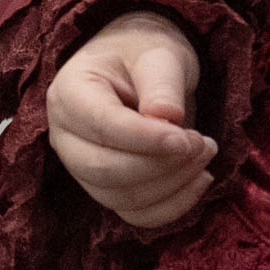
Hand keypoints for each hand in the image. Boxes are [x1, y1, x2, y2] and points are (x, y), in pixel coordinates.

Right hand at [46, 10, 215, 231]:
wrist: (138, 68)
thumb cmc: (144, 55)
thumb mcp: (158, 55)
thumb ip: (162, 84)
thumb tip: (168, 118)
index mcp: (69, 93)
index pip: (101, 126)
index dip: (146, 139)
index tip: (188, 137)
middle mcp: (64, 136)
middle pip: (104, 170)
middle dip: (161, 165)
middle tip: (202, 143)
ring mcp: (80, 167)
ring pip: (120, 198)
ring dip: (172, 185)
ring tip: (204, 153)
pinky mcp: (105, 188)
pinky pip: (134, 215)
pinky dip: (171, 207)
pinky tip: (198, 181)